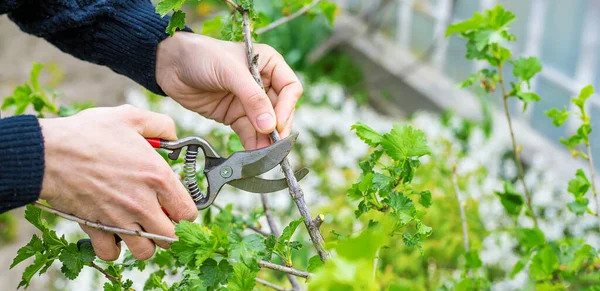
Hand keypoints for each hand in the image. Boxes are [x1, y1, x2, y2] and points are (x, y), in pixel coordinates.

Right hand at [39, 105, 197, 260]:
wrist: (47, 152)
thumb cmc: (87, 133)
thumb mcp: (130, 117)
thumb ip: (160, 125)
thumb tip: (173, 135)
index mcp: (157, 176)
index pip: (188, 211)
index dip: (184, 210)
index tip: (175, 205)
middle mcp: (142, 202)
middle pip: (171, 236)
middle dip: (169, 230)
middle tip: (159, 218)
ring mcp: (119, 218)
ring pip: (145, 250)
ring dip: (145, 242)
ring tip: (139, 227)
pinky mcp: (95, 228)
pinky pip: (112, 253)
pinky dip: (114, 248)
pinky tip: (114, 232)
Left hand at [155, 32, 302, 149]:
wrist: (169, 64)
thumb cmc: (201, 56)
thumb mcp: (229, 72)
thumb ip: (252, 98)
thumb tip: (270, 126)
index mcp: (269, 64)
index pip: (290, 89)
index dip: (286, 108)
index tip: (276, 125)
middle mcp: (263, 83)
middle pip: (281, 111)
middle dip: (277, 129)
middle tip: (273, 146)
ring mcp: (249, 102)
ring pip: (266, 126)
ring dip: (266, 141)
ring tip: (263, 156)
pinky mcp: (234, 115)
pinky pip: (249, 133)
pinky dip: (252, 144)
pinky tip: (252, 155)